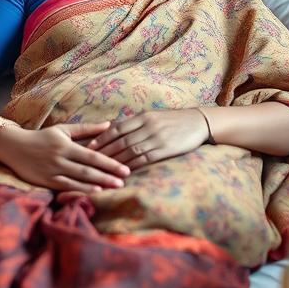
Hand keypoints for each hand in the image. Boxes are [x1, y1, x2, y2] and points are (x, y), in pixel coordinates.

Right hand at [0, 122, 130, 191]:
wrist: (14, 147)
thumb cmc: (42, 137)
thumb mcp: (63, 129)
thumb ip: (86, 129)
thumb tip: (108, 124)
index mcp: (66, 145)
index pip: (92, 155)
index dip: (109, 162)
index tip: (125, 168)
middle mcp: (60, 158)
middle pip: (88, 169)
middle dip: (107, 175)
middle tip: (125, 180)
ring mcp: (53, 171)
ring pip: (78, 179)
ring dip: (97, 184)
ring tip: (114, 187)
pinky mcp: (45, 181)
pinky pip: (66, 187)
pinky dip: (80, 190)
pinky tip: (94, 192)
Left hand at [87, 108, 207, 168]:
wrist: (199, 122)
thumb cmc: (173, 120)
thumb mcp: (153, 116)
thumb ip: (134, 123)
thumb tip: (113, 129)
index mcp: (143, 116)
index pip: (117, 127)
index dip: (102, 138)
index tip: (90, 147)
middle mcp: (148, 126)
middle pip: (121, 140)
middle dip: (105, 151)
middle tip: (91, 160)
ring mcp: (157, 138)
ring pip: (131, 150)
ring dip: (116, 160)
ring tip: (103, 169)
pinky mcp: (166, 149)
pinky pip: (145, 158)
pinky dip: (133, 165)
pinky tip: (124, 172)